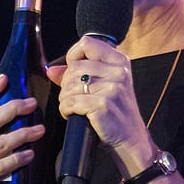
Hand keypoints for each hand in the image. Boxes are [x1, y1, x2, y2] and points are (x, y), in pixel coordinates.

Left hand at [49, 36, 150, 166]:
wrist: (132, 140)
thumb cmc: (117, 114)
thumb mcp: (104, 87)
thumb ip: (78, 74)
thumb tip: (51, 70)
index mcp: (120, 62)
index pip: (87, 43)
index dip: (73, 56)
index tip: (72, 70)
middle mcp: (118, 72)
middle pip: (74, 67)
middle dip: (67, 84)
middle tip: (74, 97)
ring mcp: (111, 88)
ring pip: (70, 85)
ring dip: (65, 99)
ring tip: (76, 108)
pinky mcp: (102, 105)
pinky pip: (70, 102)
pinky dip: (66, 110)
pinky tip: (75, 115)